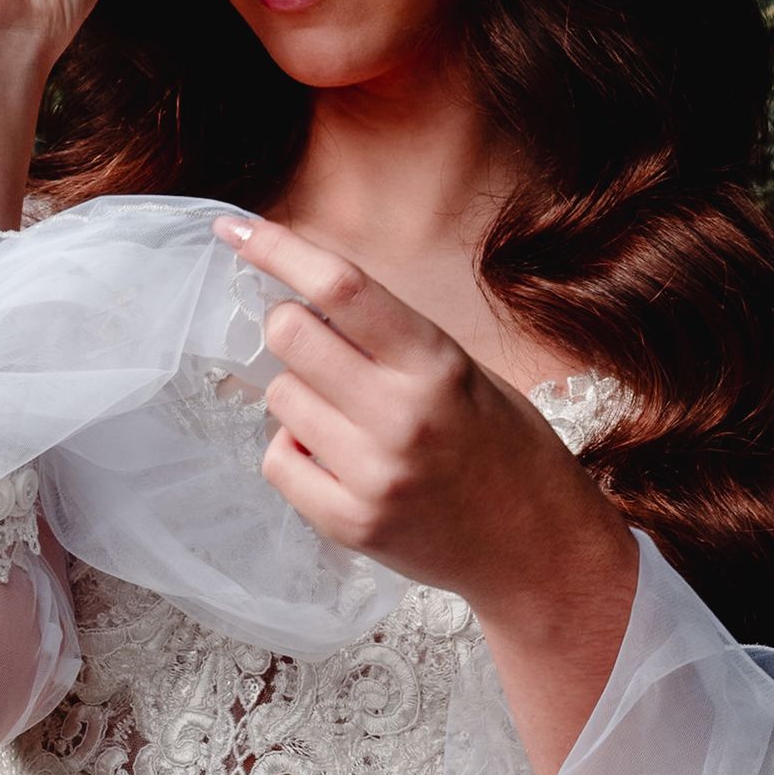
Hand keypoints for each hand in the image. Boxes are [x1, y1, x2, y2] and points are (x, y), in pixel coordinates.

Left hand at [212, 213, 624, 612]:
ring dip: (298, 395)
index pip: (340, 287)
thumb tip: (301, 298)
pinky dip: (295, 450)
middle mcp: (400, 414)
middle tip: (318, 345)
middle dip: (287, 327)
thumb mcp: (459, 368)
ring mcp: (372, 473)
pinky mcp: (349, 523)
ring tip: (346, 417)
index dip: (279, 250)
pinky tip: (337, 459)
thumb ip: (386, 337)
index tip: (237, 229)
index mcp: (434, 361)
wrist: (536, 545)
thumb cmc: (500, 443)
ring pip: (279, 398)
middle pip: (289, 336)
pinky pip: (278, 460)